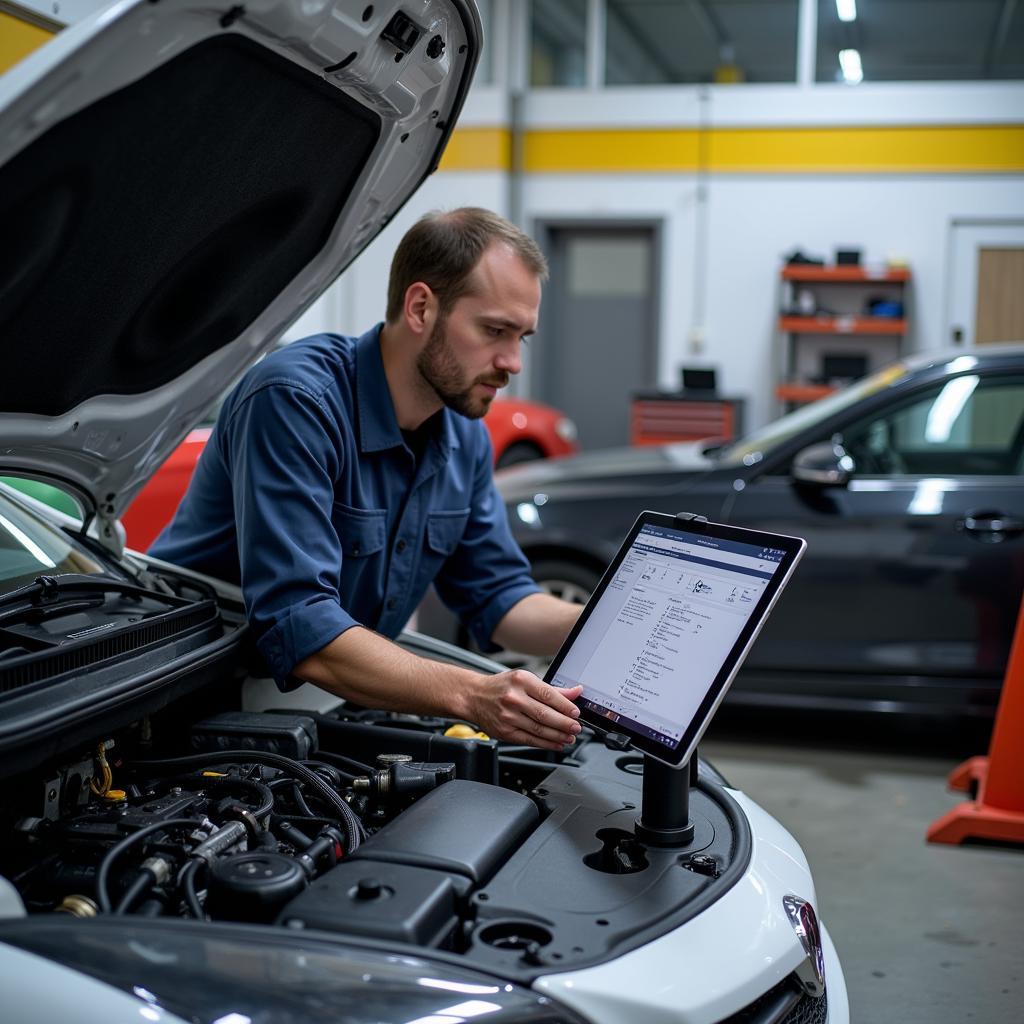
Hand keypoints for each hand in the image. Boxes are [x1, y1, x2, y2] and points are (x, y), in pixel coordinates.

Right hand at [466, 671, 582, 750]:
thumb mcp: (524, 680)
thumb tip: (575, 692)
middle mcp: (514, 698)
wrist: (473, 696)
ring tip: (569, 737)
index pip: (548, 695)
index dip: (565, 706)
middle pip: (545, 714)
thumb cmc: (500, 687)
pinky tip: (556, 743)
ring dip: (558, 735)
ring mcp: (508, 716)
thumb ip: (551, 689)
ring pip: (538, 729)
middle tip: (576, 727)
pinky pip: (529, 739)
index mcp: (521, 681)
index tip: (576, 713)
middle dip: (564, 723)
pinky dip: (546, 743)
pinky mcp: (505, 732)